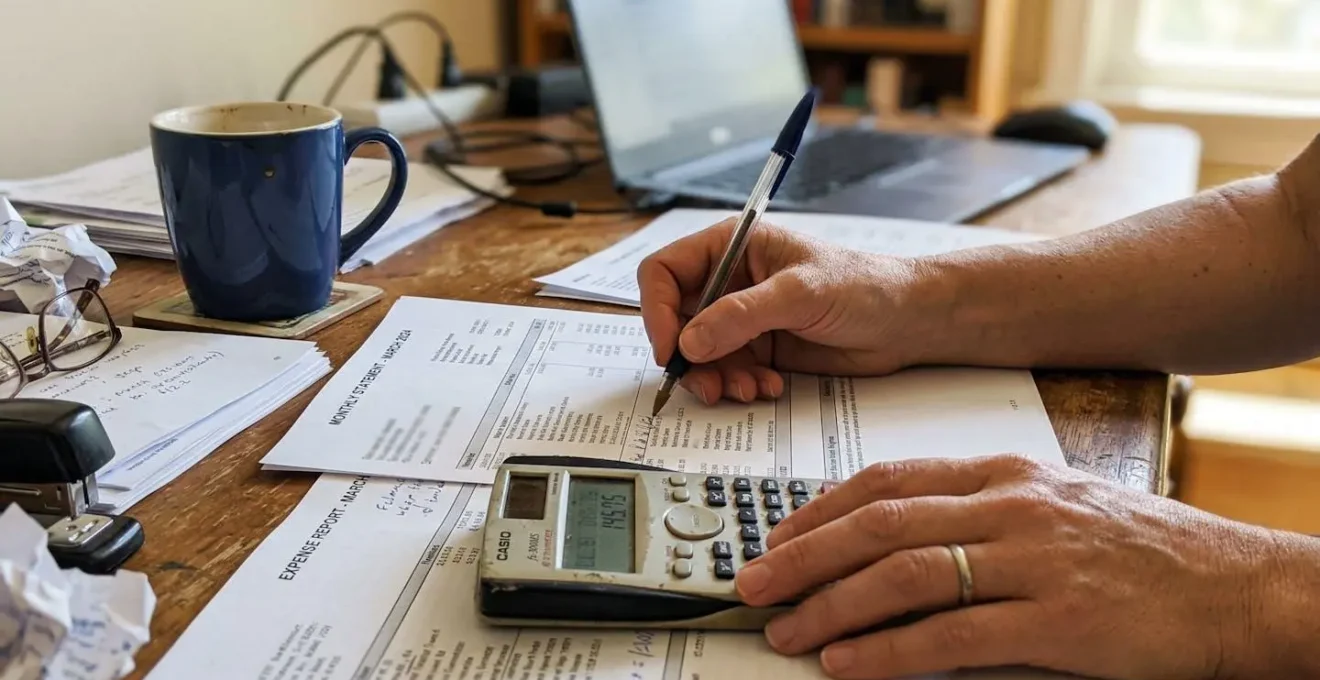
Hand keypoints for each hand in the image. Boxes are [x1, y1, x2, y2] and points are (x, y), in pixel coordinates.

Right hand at [637, 219, 924, 404]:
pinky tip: (769, 387)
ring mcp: (742, 317)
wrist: (906, 322)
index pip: (664, 271)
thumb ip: (742, 316)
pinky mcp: (759, 348)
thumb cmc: (863, 286)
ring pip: (699, 353)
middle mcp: (729, 280)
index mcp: (731, 246)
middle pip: (676, 320)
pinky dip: (739, 385)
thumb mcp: (800, 293)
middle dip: (689, 356)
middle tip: (708, 384)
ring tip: (749, 390)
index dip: (656, 310)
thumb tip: (690, 341)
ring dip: (716, 378)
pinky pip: (726, 372)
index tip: (670, 349)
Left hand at [734, 454, 1317, 679]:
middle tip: (752, 581)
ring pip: (904, 575)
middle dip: (803, 555)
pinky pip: (952, 638)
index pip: (887, 479)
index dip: (819, 510)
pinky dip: (889, 653)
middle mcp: (1010, 507)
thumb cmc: (1141, 550)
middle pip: (879, 524)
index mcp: (1004, 474)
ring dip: (832, 606)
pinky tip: (849, 665)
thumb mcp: (1051, 508)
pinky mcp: (1059, 621)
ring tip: (786, 629)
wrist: (1235, 586)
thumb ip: (973, 516)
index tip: (775, 536)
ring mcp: (1035, 561)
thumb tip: (888, 547)